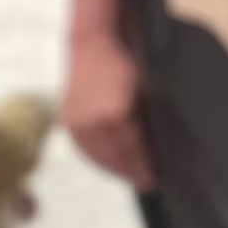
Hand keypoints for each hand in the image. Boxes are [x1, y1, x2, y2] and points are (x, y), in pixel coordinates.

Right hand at [62, 29, 152, 188]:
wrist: (93, 44)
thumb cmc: (127, 63)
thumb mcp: (147, 90)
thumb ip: (147, 121)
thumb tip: (157, 147)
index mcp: (117, 117)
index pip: (134, 153)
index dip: (146, 169)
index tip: (157, 179)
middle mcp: (95, 124)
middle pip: (117, 160)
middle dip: (133, 173)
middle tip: (148, 182)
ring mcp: (79, 124)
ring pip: (99, 157)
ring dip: (115, 169)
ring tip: (131, 175)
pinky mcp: (70, 122)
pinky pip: (86, 149)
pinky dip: (99, 158)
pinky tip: (111, 162)